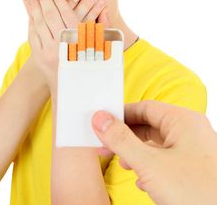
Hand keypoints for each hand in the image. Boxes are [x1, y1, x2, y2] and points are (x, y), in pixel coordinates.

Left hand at [25, 0, 108, 90]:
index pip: (66, 14)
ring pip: (39, 24)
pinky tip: (31, 14)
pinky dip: (31, 23)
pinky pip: (33, 36)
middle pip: (51, 16)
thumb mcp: (102, 49)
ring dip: (35, 8)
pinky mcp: (39, 57)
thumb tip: (104, 6)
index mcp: (79, 41)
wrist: (75, 92)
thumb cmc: (92, 69)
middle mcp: (62, 45)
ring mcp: (49, 52)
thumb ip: (103, 28)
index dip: (58, 0)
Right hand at [92, 101, 216, 204]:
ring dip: (137, 154)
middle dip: (127, 137)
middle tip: (107, 145)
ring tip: (124, 164)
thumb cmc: (199, 192)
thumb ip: (122, 140)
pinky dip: (150, 168)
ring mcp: (193, 151)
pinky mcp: (194, 169)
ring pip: (156, 144)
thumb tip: (101, 120)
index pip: (145, 107)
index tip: (103, 124)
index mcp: (183, 121)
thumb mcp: (150, 164)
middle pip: (149, 125)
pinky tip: (143, 181)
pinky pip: (165, 160)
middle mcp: (190, 132)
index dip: (122, 115)